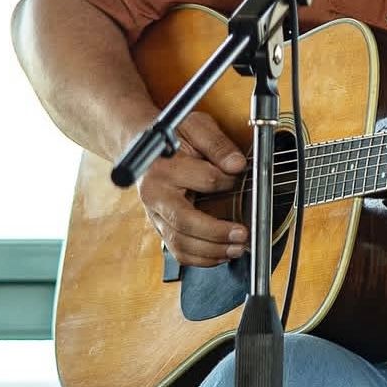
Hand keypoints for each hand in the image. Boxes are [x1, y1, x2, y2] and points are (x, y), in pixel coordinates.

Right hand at [135, 111, 248, 266]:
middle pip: (184, 222)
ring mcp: (155, 215)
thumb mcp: (196, 127)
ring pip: (180, 244)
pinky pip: (179, 251)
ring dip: (211, 252)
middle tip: (242, 234)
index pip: (204, 179)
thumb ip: (217, 144)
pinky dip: (202, 259)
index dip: (227, 181)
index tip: (238, 177)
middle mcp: (155, 195)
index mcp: (163, 167)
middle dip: (216, 233)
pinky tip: (221, 254)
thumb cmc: (172, 137)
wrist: (144, 149)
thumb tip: (237, 165)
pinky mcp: (161, 227)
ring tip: (236, 248)